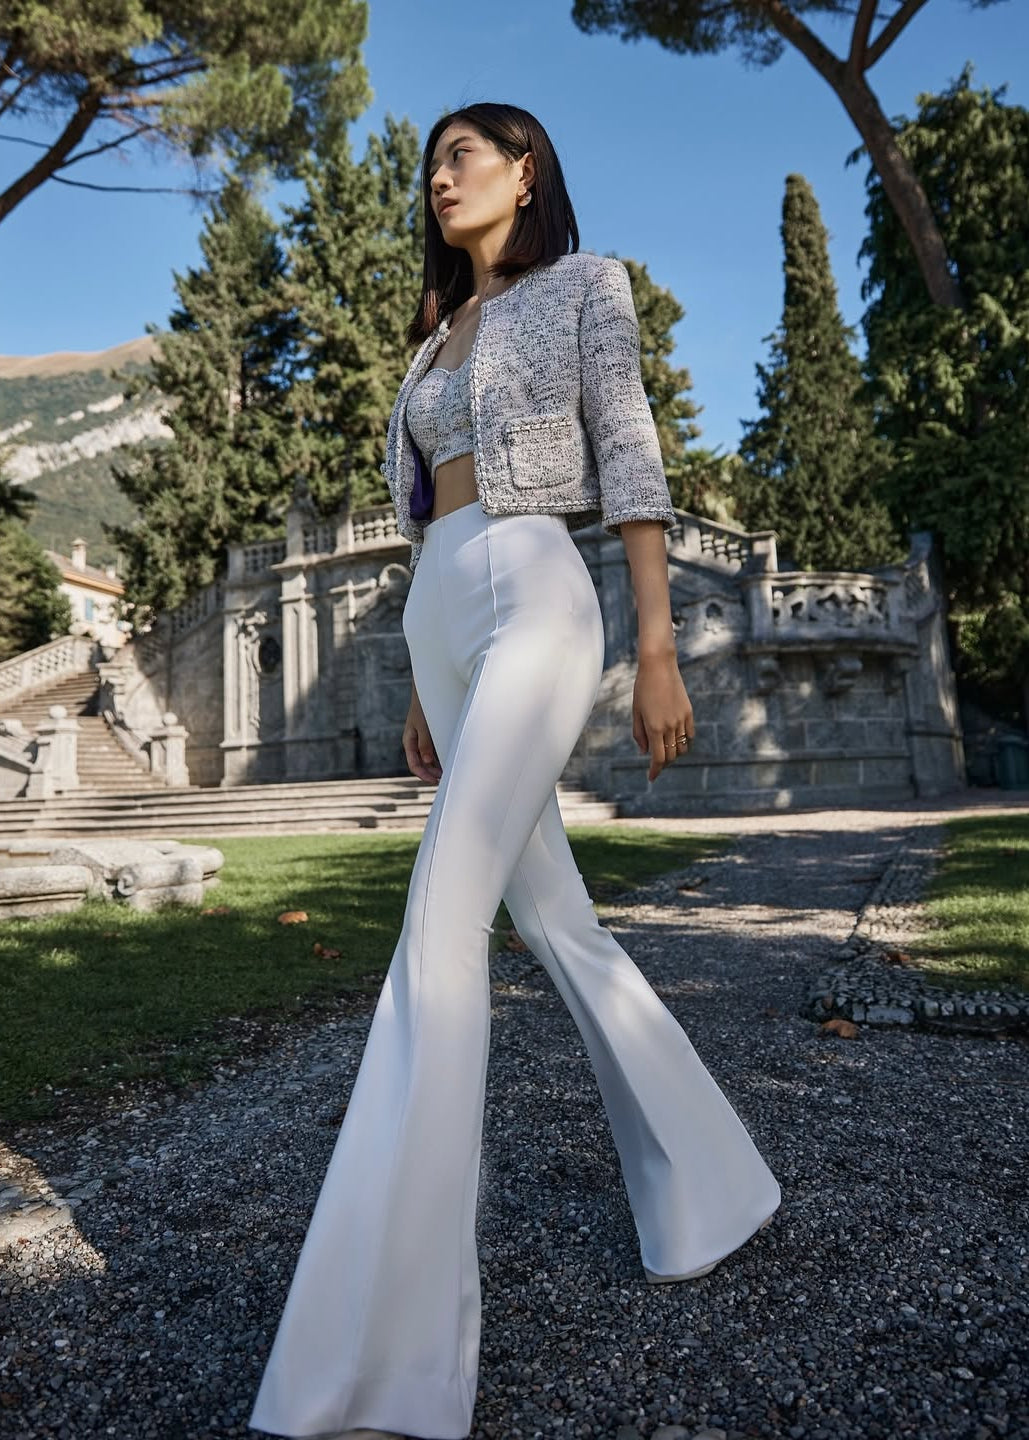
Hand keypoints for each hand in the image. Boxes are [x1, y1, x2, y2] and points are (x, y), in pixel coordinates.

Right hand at [403, 692, 441, 782]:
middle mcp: (414, 743)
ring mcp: (421, 740)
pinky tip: (447, 761)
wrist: (426, 692)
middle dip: (431, 774)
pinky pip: (432, 752)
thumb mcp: (423, 726)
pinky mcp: (429, 736)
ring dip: (436, 767)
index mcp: (409, 742)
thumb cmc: (422, 708)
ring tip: (447, 773)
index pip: (414, 765)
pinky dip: (439, 759)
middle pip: (421, 765)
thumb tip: (427, 761)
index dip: (424, 775)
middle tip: (444, 780)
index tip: (436, 780)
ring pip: (427, 760)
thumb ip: (425, 744)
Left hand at [632, 652, 694, 781]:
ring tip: (665, 751)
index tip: (651, 777)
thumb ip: (639, 734)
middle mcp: (670, 726)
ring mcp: (681, 719)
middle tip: (656, 764)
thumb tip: (645, 752)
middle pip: (670, 756)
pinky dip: (684, 742)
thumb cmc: (642, 688)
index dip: (655, 770)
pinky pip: (689, 735)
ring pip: (681, 747)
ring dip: (674, 754)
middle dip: (663, 763)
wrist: (659, 666)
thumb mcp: (636, 712)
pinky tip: (676, 740)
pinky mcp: (689, 712)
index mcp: (654, 727)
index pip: (658, 758)